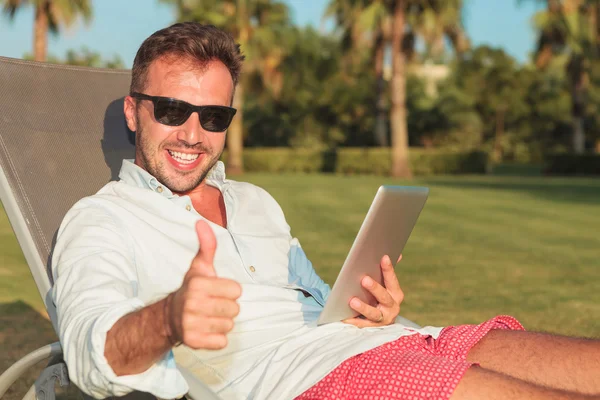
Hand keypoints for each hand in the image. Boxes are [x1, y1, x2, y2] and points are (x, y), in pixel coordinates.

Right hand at [167, 220, 241, 348]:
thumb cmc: (192, 289)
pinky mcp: (193, 341)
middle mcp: (193, 304)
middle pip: (235, 309)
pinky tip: (207, 329)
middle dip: (227, 307)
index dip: (229, 290)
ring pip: (229, 325)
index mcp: (198, 285)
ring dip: (222, 322)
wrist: (169, 317)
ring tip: (209, 317)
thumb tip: (201, 222)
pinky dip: (217, 338)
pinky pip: (222, 341)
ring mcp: (192, 324)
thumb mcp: (199, 267)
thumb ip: (207, 246)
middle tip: (213, 305)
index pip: (236, 290)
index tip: (216, 290)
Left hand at [342, 254, 403, 327]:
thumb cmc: (380, 296)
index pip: (392, 281)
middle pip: (384, 297)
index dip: (389, 269)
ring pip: (374, 314)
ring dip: (364, 307)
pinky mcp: (372, 328)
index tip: (383, 257)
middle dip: (375, 288)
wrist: (381, 321)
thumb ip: (388, 272)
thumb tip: (398, 254)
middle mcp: (392, 307)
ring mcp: (383, 319)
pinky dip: (353, 321)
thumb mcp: (385, 285)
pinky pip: (361, 325)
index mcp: (396, 294)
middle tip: (364, 279)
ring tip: (352, 300)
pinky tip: (343, 317)